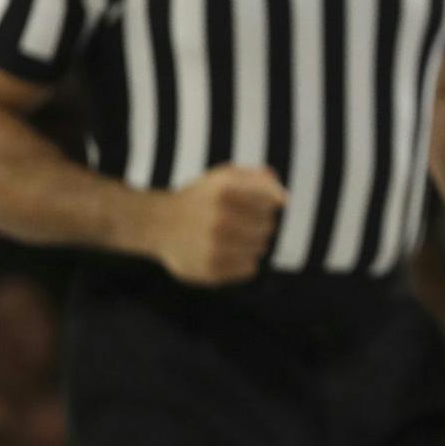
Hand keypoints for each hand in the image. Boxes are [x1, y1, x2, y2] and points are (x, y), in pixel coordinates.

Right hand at [149, 165, 286, 284]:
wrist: (159, 223)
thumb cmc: (202, 198)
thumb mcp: (225, 176)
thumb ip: (258, 179)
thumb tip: (285, 198)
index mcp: (225, 190)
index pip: (274, 203)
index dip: (267, 204)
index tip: (253, 204)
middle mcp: (219, 219)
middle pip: (268, 227)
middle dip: (259, 224)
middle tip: (238, 222)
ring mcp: (214, 246)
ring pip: (261, 248)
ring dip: (252, 243)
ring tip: (231, 237)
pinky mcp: (211, 270)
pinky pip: (250, 268)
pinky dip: (244, 261)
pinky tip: (227, 252)